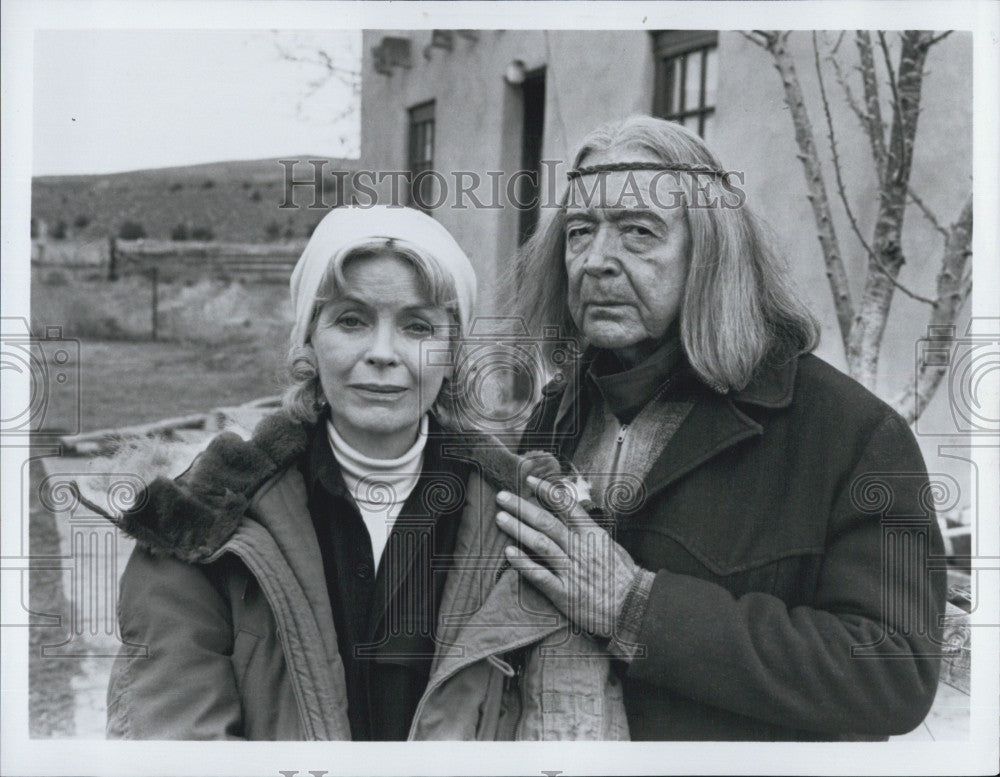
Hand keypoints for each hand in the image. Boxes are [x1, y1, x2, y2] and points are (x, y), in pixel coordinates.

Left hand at [495, 475, 639, 638]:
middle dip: (522, 507)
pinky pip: (540, 575)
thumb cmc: (623, 579)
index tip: (530, 480)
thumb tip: (572, 513)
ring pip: (541, 544)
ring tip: (501, 518)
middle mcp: (581, 549)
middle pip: (547, 522)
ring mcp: (572, 571)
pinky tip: (509, 553)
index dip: (547, 491)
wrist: (635, 609)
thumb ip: (589, 531)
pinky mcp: (565, 594)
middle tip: (502, 496)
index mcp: (593, 535)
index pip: (567, 506)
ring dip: (518, 529)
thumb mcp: (611, 547)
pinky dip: (524, 563)